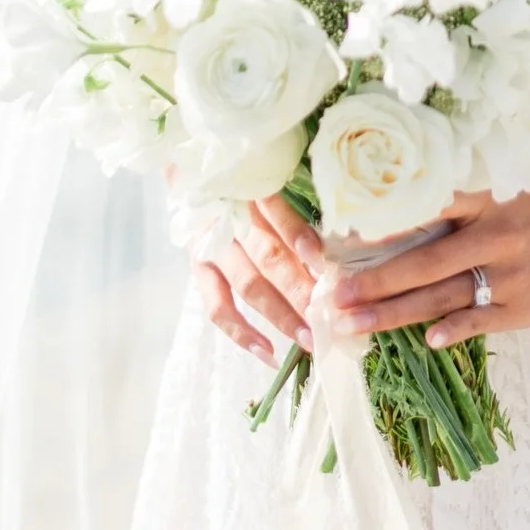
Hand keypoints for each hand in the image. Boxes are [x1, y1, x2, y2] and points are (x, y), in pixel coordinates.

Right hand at [192, 193, 325, 367]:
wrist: (192, 178)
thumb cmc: (245, 181)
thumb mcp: (267, 179)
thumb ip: (295, 204)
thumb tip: (337, 241)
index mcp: (250, 191)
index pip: (278, 215)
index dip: (300, 238)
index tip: (324, 261)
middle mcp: (230, 221)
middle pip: (268, 257)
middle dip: (300, 288)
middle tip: (328, 314)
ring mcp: (212, 248)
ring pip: (250, 286)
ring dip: (281, 315)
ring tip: (309, 338)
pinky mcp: (199, 270)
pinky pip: (218, 308)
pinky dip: (242, 333)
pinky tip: (269, 352)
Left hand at [325, 178, 529, 349]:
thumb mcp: (499, 196)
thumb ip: (454, 207)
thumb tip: (388, 222)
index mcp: (485, 202)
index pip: (429, 207)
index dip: (387, 221)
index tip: (343, 237)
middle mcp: (495, 236)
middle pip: (425, 261)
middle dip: (374, 280)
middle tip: (331, 295)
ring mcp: (509, 276)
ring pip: (442, 296)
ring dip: (393, 312)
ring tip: (353, 323)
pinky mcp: (522, 309)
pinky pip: (479, 322)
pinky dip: (453, 330)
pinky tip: (425, 340)